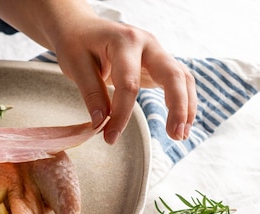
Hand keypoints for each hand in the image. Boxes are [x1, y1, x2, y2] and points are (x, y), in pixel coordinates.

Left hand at [52, 16, 196, 143]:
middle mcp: (147, 43)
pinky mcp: (157, 63)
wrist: (81, 28)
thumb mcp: (76, 65)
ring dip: (186, 106)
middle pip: (172, 75)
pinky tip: (182, 123)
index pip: (129, 83)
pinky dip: (183, 101)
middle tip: (174, 136)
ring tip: (180, 135)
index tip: (110, 137)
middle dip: (177, 107)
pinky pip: (179, 81)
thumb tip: (101, 122)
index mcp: (125, 41)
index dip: (121, 114)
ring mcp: (156, 52)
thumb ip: (91, 93)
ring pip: (182, 77)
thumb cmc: (77, 44)